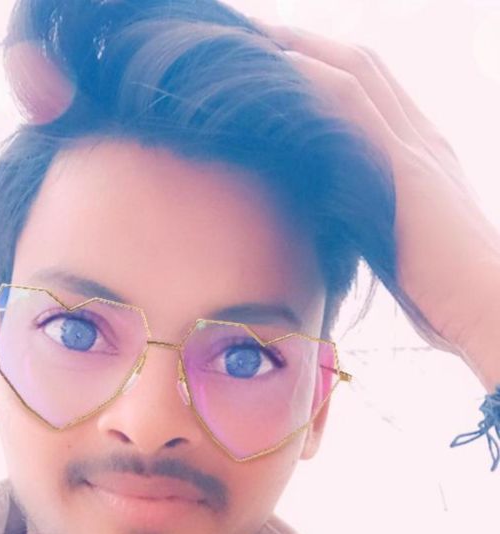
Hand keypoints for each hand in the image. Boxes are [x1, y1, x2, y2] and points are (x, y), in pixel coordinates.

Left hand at [250, 20, 499, 364]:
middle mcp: (420, 138)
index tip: (275, 62)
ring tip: (248, 40)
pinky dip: (312, 84)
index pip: (370, 89)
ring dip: (299, 49)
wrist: (486, 307)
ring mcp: (415, 149)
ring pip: (355, 73)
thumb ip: (367, 219)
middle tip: (249, 35)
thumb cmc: (443, 293)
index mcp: (420, 154)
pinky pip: (354, 107)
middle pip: (360, 65)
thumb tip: (326, 222)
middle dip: (304, 43)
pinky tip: (275, 73)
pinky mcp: (405, 171)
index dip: (323, 66)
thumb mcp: (398, 243)